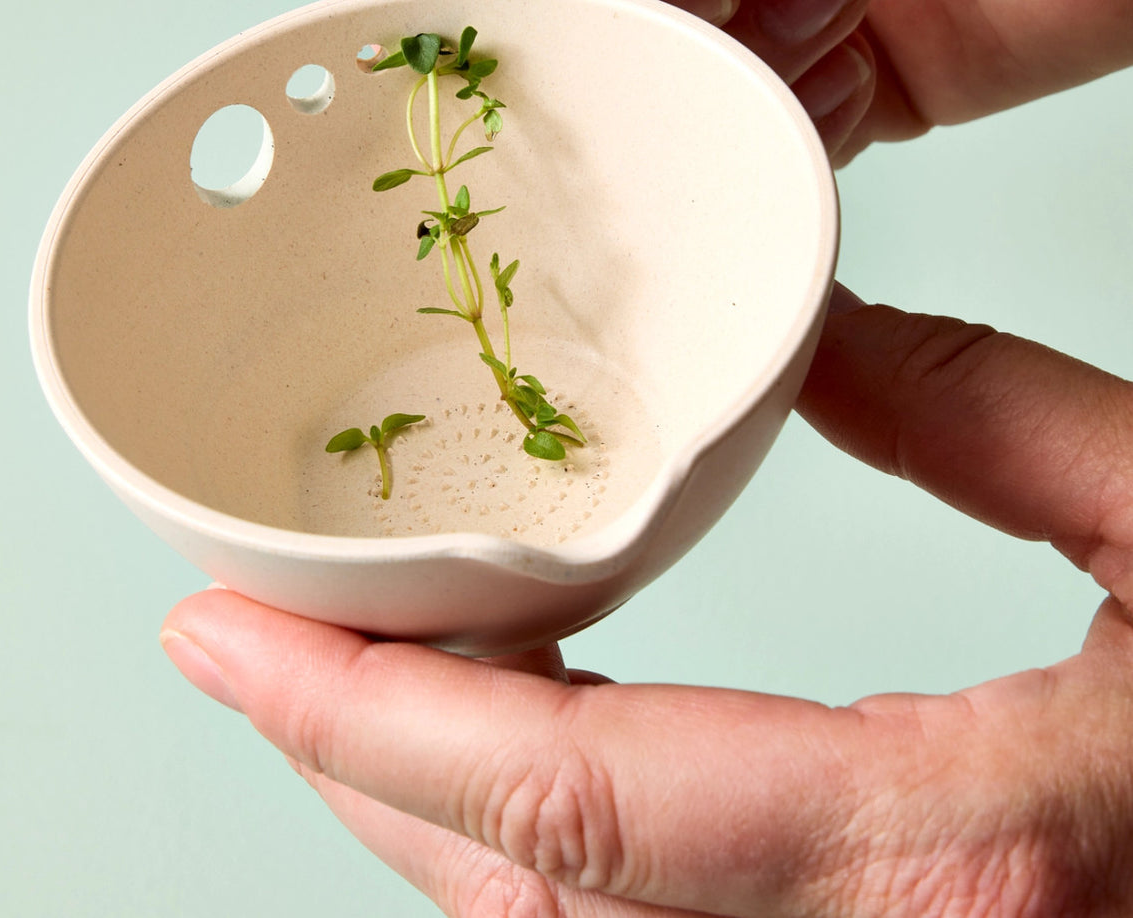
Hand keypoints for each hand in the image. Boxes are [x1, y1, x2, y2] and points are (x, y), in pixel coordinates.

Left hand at [162, 289, 1132, 914]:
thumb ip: (988, 420)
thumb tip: (823, 340)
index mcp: (947, 853)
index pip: (552, 796)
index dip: (352, 716)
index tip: (216, 632)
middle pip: (510, 888)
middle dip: (347, 762)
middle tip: (245, 636)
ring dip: (421, 809)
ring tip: (341, 678)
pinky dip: (532, 848)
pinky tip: (506, 745)